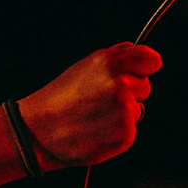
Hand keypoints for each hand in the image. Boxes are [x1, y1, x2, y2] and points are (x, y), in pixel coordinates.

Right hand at [17, 43, 162, 167]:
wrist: (38, 131)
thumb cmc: (60, 98)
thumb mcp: (84, 67)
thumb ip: (113, 59)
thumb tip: (136, 52)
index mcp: (110, 63)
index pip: (150, 58)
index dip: (148, 65)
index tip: (144, 71)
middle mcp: (120, 84)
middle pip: (144, 86)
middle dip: (130, 93)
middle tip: (101, 102)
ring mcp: (124, 110)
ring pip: (137, 110)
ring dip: (122, 115)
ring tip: (95, 118)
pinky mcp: (125, 135)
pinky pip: (130, 131)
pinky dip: (117, 134)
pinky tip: (96, 132)